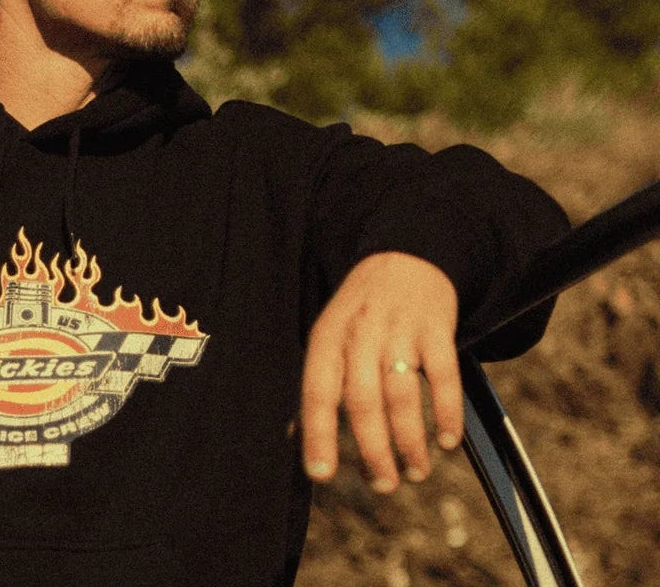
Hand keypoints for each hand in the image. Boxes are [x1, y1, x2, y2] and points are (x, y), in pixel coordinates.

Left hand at [300, 251, 462, 491]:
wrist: (405, 256)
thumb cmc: (361, 309)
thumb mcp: (330, 335)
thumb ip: (319, 383)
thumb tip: (294, 435)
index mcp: (327, 337)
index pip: (317, 390)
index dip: (316, 433)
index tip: (321, 474)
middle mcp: (360, 333)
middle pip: (362, 399)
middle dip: (373, 450)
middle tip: (383, 485)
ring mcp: (400, 329)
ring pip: (402, 394)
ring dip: (410, 441)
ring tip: (416, 471)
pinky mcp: (437, 328)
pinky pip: (444, 375)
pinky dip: (447, 412)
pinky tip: (447, 440)